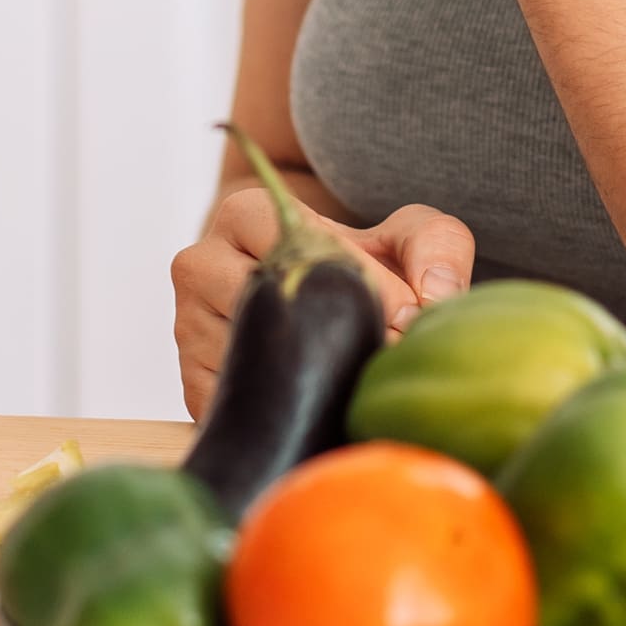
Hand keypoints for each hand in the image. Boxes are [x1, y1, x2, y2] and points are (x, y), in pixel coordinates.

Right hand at [171, 184, 473, 419]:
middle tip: (383, 355)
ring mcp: (188, 328)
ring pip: (249, 359)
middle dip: (328, 334)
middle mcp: (201, 266)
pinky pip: (237, 403)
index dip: (355, 278)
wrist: (315, 299)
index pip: (293, 243)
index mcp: (246, 215)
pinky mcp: (192, 383)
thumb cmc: (365, 262)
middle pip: (263, 304)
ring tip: (358, 380)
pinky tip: (321, 405)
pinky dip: (285, 411)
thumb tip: (430, 299)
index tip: (405, 314)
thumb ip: (437, 247)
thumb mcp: (410, 237)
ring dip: (309, 378)